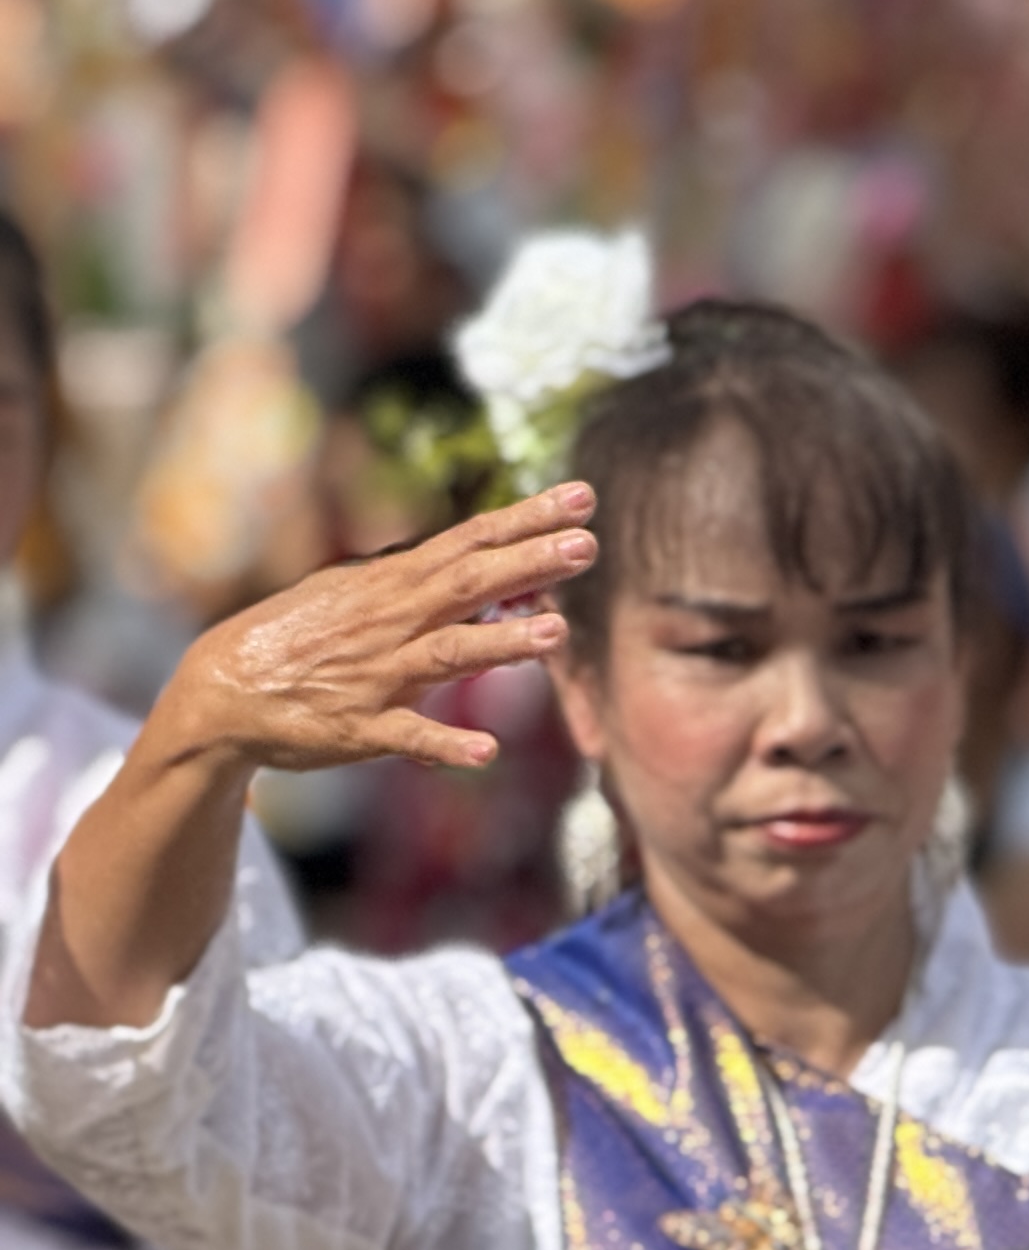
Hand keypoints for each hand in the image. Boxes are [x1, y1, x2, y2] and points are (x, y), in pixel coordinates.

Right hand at [142, 482, 597, 780]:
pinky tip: (486, 752)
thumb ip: (423, 584)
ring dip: (502, 642)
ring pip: (449, 652)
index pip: (470, 542)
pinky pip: (409, 734)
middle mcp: (392, 620)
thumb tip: (483, 565)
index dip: (526, 520)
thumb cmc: (300, 637)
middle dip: (529, 563)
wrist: (220, 690)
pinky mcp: (361, 725)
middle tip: (588, 544)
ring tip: (557, 633)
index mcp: (394, 585)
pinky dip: (446, 744)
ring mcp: (377, 672)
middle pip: (470, 584)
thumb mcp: (358, 595)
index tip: (581, 498)